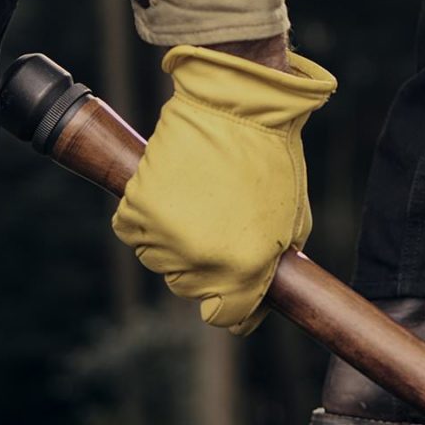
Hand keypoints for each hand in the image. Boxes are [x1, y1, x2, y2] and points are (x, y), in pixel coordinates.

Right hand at [111, 44, 335, 333]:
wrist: (239, 107)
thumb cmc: (273, 163)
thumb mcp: (292, 227)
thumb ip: (271, 271)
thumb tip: (256, 301)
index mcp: (244, 270)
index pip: (226, 318)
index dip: (234, 306)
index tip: (236, 289)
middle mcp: (201, 260)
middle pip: (190, 289)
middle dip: (206, 267)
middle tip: (219, 226)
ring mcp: (166, 235)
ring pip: (159, 261)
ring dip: (173, 242)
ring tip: (196, 204)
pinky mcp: (138, 205)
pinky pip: (132, 230)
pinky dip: (145, 219)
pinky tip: (168, 197)